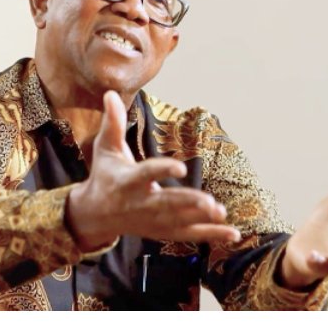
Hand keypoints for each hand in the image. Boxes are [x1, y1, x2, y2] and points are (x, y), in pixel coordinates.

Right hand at [66, 91, 240, 251]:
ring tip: (221, 212)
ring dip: (201, 220)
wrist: (95, 214)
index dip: (164, 170)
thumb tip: (110, 93)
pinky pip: (188, 234)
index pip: (147, 174)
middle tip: (209, 202)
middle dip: (187, 203)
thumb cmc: (105, 175)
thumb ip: (113, 123)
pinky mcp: (162, 231)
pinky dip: (210, 235)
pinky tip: (232, 233)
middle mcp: (141, 203)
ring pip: (179, 221)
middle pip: (166, 204)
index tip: (182, 167)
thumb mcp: (105, 149)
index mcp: (127, 181)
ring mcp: (152, 221)